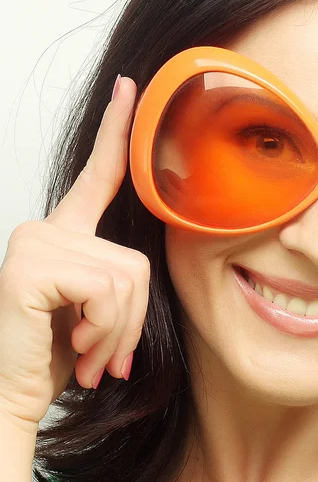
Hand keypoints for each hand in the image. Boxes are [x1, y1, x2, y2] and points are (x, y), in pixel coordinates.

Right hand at [0, 77, 149, 433]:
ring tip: (87, 352)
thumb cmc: (53, 353)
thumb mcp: (97, 310)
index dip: (116, 130)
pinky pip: (107, 289)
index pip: (100, 174)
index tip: (128, 87)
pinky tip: (72, 344)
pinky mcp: (32, 262)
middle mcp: (48, 228)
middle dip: (131, 318)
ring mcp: (37, 240)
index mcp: (67, 233)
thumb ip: (118, 282)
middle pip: (136, 261)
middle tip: (102, 352)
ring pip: (127, 278)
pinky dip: (102, 328)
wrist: (11, 396)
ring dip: (117, 329)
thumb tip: (138, 282)